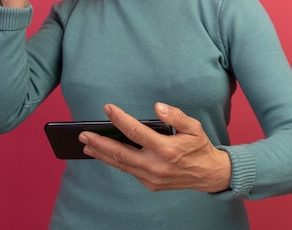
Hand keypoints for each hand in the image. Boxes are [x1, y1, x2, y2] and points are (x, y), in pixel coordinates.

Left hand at [78, 103, 231, 192]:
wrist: (208, 174)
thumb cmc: (199, 147)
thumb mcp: (194, 127)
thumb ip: (175, 116)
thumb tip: (157, 107)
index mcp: (166, 149)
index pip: (135, 132)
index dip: (119, 119)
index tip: (107, 109)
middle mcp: (156, 165)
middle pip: (120, 153)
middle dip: (99, 142)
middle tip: (83, 134)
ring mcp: (151, 177)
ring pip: (121, 164)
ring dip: (101, 154)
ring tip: (86, 145)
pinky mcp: (150, 184)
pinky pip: (129, 171)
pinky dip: (115, 162)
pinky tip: (104, 154)